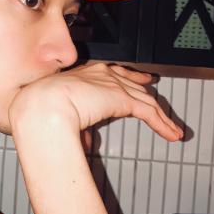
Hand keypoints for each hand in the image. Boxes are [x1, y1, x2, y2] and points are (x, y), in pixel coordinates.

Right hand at [9, 62, 182, 141]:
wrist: (43, 104)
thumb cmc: (41, 107)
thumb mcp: (60, 113)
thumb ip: (76, 124)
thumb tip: (82, 140)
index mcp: (83, 74)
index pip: (112, 73)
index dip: (128, 77)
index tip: (137, 78)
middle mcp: (100, 75)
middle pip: (133, 82)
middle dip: (147, 87)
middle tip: (157, 91)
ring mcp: (113, 85)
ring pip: (145, 99)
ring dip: (161, 116)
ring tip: (172, 129)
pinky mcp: (123, 99)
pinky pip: (149, 112)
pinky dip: (162, 125)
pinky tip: (170, 134)